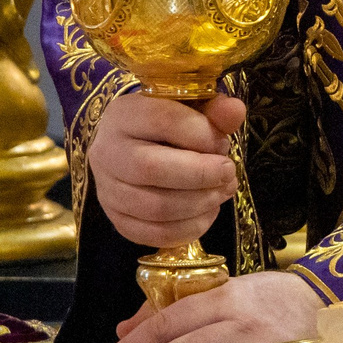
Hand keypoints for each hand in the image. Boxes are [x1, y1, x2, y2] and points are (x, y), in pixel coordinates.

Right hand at [90, 91, 245, 247]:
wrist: (133, 147)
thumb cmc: (167, 125)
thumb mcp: (189, 108)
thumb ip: (214, 109)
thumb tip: (235, 111)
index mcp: (123, 114)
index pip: (162, 120)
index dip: (202, 135)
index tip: (223, 143)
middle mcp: (107, 152)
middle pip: (152, 169)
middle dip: (202, 175)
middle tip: (228, 173)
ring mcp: (107, 190)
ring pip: (155, 208)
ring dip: (200, 203)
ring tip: (223, 191)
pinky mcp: (117, 220)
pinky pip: (154, 234)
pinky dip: (189, 228)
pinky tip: (208, 212)